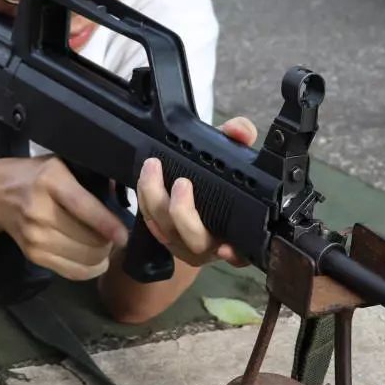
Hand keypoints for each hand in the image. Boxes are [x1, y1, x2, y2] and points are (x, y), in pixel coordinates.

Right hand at [0, 156, 128, 280]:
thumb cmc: (37, 176)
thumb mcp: (61, 165)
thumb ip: (89, 177)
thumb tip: (123, 194)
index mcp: (51, 180)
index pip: (84, 208)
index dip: (108, 224)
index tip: (124, 236)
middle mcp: (40, 210)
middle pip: (87, 239)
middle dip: (109, 242)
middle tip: (116, 237)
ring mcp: (34, 236)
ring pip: (83, 258)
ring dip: (101, 257)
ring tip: (105, 246)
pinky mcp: (33, 254)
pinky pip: (71, 271)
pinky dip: (89, 269)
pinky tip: (95, 260)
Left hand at [136, 116, 257, 266]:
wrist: (191, 186)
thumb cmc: (218, 178)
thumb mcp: (230, 156)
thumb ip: (238, 139)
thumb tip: (239, 130)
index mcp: (236, 231)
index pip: (242, 252)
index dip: (235, 254)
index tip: (226, 248)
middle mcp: (211, 243)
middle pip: (195, 240)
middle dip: (184, 214)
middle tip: (182, 182)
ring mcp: (184, 243)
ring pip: (166, 232)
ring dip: (156, 201)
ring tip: (152, 167)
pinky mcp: (162, 235)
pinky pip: (149, 223)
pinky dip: (145, 205)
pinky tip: (143, 185)